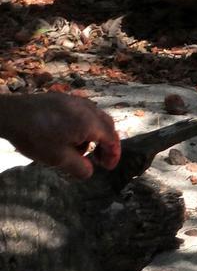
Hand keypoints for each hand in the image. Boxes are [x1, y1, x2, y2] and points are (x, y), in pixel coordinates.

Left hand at [0, 92, 120, 178]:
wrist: (9, 114)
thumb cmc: (34, 137)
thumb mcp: (58, 159)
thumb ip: (80, 168)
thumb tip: (89, 171)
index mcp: (89, 124)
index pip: (112, 139)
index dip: (113, 155)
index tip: (107, 167)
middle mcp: (86, 109)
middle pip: (107, 126)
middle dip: (107, 143)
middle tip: (100, 158)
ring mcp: (74, 101)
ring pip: (96, 117)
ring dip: (95, 134)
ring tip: (81, 148)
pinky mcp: (62, 98)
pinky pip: (83, 111)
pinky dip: (84, 124)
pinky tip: (70, 134)